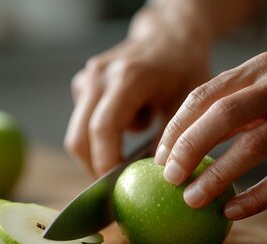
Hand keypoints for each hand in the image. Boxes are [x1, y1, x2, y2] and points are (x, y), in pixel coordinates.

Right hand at [64, 5, 212, 175]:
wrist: (169, 35)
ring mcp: (88, 78)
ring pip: (78, 131)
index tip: (119, 185)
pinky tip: (127, 122)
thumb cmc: (184, 68)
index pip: (103, 129)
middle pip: (79, 137)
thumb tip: (156, 177)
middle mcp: (100, 76)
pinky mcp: (84, 82)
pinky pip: (83, 120)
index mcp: (127, 78)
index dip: (106, 162)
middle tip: (115, 184)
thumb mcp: (188, 105)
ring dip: (98, 149)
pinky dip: (100, 132)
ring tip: (129, 148)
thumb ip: (170, 141)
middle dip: (94, 166)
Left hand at [154, 52, 266, 219]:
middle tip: (168, 178)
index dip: (176, 128)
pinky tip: (232, 211)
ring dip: (215, 177)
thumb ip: (236, 105)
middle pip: (221, 117)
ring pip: (252, 147)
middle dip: (187, 150)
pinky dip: (254, 197)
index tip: (159, 156)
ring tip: (192, 200)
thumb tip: (189, 141)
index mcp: (262, 68)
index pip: (204, 95)